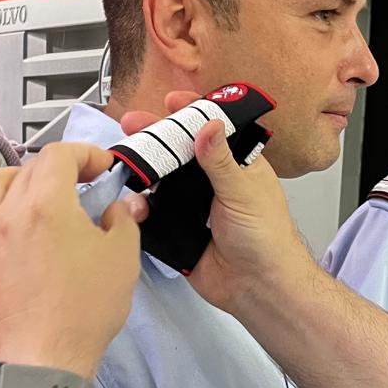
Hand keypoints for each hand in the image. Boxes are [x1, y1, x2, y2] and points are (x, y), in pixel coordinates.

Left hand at [0, 144, 141, 378]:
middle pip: (29, 167)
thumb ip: (121, 219)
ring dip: (20, 179)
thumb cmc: (86, 307)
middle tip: (87, 184)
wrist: (44, 358)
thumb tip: (114, 206)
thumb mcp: (123, 256)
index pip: (59, 155)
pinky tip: (15, 226)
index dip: (86, 153)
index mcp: (45, 202)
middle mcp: (9, 210)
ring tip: (43, 197)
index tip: (105, 168)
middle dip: (62, 167)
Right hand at [119, 91, 316, 314]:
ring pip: (162, 180)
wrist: (257, 287)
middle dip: (155, 137)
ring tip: (122, 158)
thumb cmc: (265, 236)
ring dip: (143, 170)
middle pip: (178, 152)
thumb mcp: (243, 191)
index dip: (192, 113)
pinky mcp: (178, 229)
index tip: (170, 101)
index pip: (212, 130)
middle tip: (129, 124)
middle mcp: (213, 182)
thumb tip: (208, 124)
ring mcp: (193, 205)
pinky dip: (141, 205)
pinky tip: (131, 200)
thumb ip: (222, 160)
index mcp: (237, 165)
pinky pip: (154, 212)